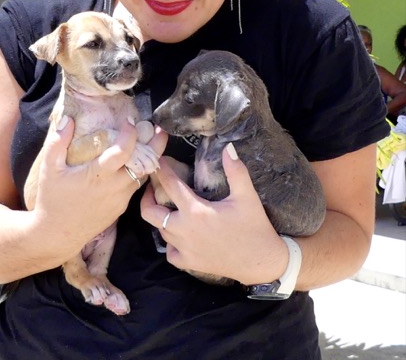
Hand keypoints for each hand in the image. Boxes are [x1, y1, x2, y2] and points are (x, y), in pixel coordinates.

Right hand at [32, 118, 167, 255]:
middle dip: (154, 144)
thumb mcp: (50, 169)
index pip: (123, 151)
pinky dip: (140, 171)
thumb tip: (66, 119)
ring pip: (143, 175)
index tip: (131, 120)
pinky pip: (136, 186)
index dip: (130, 134)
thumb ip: (57, 142)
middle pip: (143, 163)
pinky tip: (138, 161)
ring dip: (150, 158)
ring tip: (153, 140)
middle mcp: (114, 187)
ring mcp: (121, 199)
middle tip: (159, 128)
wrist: (57, 235)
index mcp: (98, 175)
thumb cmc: (52, 199)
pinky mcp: (122, 207)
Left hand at [141, 144, 287, 284]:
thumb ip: (236, 170)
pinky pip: (169, 252)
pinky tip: (177, 233)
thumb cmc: (254, 227)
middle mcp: (184, 230)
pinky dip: (169, 242)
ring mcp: (184, 249)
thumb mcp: (246, 196)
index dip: (162, 169)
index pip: (170, 184)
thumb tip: (227, 147)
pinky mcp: (189, 263)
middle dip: (146, 196)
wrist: (262, 263)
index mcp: (195, 211)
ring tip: (166, 204)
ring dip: (160, 216)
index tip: (160, 160)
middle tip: (152, 185)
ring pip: (159, 230)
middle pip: (150, 211)